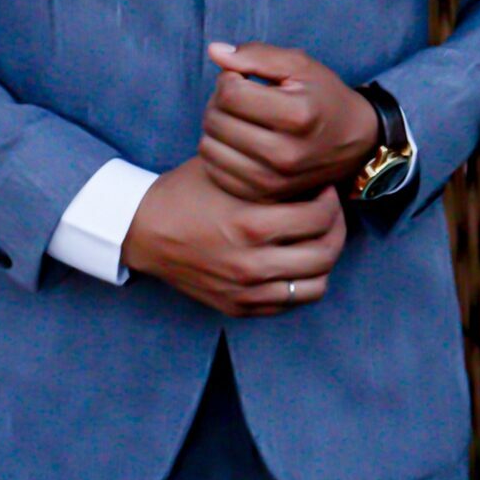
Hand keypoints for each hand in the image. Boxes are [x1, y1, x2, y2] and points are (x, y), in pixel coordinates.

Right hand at [121, 155, 345, 316]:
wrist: (143, 230)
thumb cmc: (185, 192)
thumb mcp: (226, 171)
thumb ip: (267, 174)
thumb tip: (309, 171)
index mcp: (249, 225)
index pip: (318, 218)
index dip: (330, 200)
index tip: (324, 188)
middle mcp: (251, 264)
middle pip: (325, 254)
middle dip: (336, 228)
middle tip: (330, 212)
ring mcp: (246, 291)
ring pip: (314, 286)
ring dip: (324, 260)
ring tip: (317, 239)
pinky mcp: (238, 307)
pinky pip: (289, 303)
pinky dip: (301, 282)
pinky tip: (295, 260)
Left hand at [198, 41, 379, 203]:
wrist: (354, 140)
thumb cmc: (322, 96)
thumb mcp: (298, 65)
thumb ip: (255, 55)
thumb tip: (214, 51)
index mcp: (296, 115)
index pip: (230, 94)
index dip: (228, 78)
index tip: (243, 78)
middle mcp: (285, 154)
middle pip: (216, 121)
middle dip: (218, 102)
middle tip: (237, 97)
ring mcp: (275, 180)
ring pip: (210, 149)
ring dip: (214, 129)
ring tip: (235, 119)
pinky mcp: (265, 196)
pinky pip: (216, 174)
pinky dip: (217, 154)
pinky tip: (234, 141)